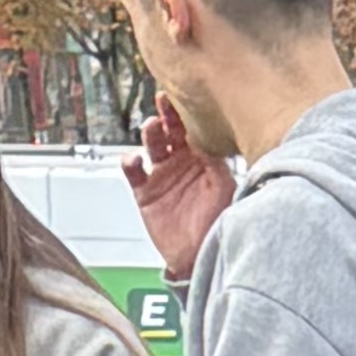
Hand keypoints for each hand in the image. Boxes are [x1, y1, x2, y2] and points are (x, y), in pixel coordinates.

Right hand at [128, 97, 233, 279]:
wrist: (198, 258)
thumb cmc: (217, 224)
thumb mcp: (225, 191)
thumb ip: (219, 165)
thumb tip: (212, 142)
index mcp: (203, 159)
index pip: (195, 130)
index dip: (190, 114)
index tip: (188, 97)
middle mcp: (182, 163)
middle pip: (172, 132)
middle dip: (168, 115)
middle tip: (165, 99)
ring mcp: (162, 176)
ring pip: (153, 146)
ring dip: (151, 134)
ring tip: (153, 127)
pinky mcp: (145, 192)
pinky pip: (133, 172)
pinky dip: (130, 163)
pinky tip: (133, 160)